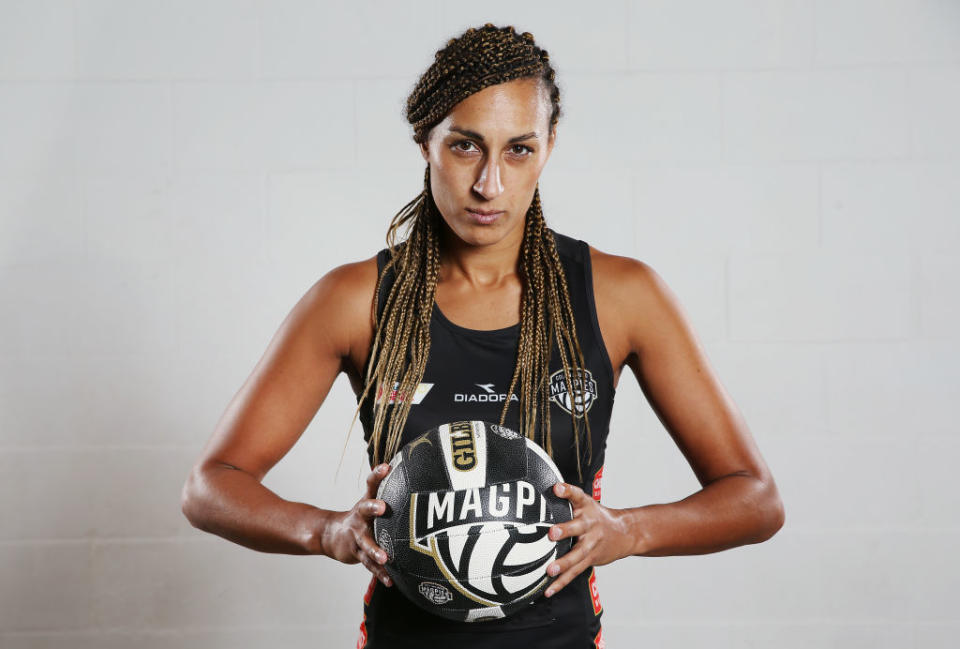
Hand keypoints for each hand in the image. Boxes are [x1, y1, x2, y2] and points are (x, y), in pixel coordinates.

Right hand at [322, 462, 393, 586]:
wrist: (329, 535)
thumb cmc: (360, 517)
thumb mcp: (369, 503)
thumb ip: (386, 492)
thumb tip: (412, 475)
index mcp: (365, 503)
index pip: (371, 485)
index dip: (377, 475)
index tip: (386, 466)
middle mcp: (360, 518)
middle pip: (365, 510)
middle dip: (373, 508)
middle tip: (382, 507)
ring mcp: (356, 536)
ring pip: (366, 543)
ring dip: (375, 550)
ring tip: (385, 557)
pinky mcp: (356, 553)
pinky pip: (369, 564)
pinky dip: (380, 573)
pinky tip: (390, 581)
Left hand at [543, 482, 632, 597]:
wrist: (625, 533)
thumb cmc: (597, 516)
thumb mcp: (585, 502)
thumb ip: (566, 497)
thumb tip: (545, 489)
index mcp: (586, 507)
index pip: (577, 495)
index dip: (567, 491)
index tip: (557, 488)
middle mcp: (589, 525)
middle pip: (577, 527)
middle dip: (565, 530)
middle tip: (552, 534)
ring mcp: (591, 544)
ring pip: (577, 554)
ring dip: (563, 563)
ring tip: (550, 570)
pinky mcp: (590, 559)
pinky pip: (575, 572)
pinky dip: (561, 582)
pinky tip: (548, 590)